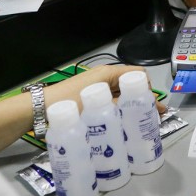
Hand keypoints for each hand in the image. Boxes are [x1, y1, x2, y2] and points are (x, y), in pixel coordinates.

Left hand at [44, 64, 164, 112]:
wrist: (43, 107)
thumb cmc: (70, 101)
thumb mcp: (98, 104)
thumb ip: (120, 105)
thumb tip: (141, 109)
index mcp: (109, 73)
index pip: (138, 74)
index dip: (148, 88)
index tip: (152, 105)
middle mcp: (105, 77)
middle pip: (131, 85)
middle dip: (142, 99)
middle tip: (152, 116)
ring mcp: (99, 87)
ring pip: (122, 94)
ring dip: (132, 106)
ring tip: (141, 122)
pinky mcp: (92, 97)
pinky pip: (112, 100)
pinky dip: (121, 108)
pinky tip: (124, 121)